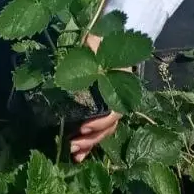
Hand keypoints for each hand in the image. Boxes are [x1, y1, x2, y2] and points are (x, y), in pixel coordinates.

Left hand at [69, 32, 122, 162]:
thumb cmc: (106, 41)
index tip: (84, 126)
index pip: (114, 112)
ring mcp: (110, 106)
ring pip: (104, 132)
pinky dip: (89, 143)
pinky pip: (98, 130)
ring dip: (90, 145)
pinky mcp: (100, 110)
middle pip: (109, 127)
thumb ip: (95, 43)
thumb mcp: (100, 39)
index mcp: (120, 86)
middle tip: (73, 145)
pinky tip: (78, 155)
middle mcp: (118, 100)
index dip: (100, 122)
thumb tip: (89, 41)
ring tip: (74, 154)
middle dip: (92, 139)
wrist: (113, 39)